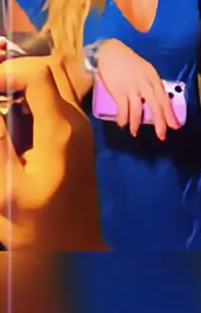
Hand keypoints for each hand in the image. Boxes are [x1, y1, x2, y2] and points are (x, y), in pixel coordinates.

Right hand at [0, 55, 101, 249]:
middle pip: (51, 67)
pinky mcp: (79, 129)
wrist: (73, 246)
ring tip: (0, 98)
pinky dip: (36, 90)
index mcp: (59, 130)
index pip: (38, 75)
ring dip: (27, 78)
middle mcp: (75, 118)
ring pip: (59, 75)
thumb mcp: (6, 189)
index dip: (7, 73)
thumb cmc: (36, 225)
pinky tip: (14, 111)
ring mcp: (81, 122)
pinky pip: (61, 92)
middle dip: (15, 70)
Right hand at [97, 39, 179, 139]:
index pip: (163, 98)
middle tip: (162, 135)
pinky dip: (123, 118)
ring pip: (138, 110)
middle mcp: (145, 83)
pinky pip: (123, 109)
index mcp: (153, 77)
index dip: (169, 113)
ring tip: (135, 133)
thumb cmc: (127, 61)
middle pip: (155, 106)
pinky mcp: (118, 91)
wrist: (110, 51)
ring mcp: (131, 87)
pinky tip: (122, 124)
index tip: (175, 125)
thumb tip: (154, 102)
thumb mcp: (144, 70)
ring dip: (136, 123)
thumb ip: (150, 84)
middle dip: (159, 122)